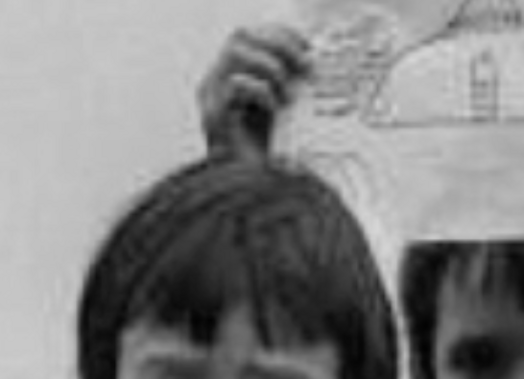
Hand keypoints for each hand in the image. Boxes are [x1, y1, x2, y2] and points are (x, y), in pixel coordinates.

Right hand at [198, 23, 310, 158]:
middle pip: (241, 36)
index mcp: (232, 78)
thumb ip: (290, 84)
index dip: (280, 35)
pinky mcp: (214, 117)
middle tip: (304, 63)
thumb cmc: (270, 161)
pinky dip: (262, 91)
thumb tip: (312, 61)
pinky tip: (276, 108)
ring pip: (236, 52)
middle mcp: (216, 83)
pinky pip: (237, 83)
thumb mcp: (284, 112)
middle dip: (277, 44)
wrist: (253, 199)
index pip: (251, 36)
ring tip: (287, 90)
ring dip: (269, 65)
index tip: (308, 47)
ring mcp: (211, 98)